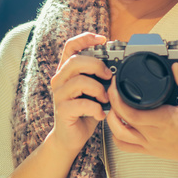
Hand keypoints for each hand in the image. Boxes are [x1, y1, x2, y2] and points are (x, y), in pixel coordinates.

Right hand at [47, 32, 111, 154]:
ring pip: (80, 81)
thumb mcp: (92, 90)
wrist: (70, 138)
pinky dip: (96, 109)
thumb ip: (98, 77)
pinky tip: (100, 114)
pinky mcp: (62, 110)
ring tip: (104, 99)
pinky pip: (82, 104)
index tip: (102, 39)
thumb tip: (117, 66)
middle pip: (76, 61)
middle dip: (97, 66)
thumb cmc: (84, 112)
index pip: (70, 47)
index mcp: (66, 72)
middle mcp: (59, 80)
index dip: (85, 39)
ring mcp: (59, 95)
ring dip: (98, 90)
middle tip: (108, 76)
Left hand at [106, 62, 177, 163]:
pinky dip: (116, 135)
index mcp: (164, 120)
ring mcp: (148, 143)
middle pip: (121, 120)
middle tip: (113, 89)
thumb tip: (176, 67)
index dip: (118, 98)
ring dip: (111, 120)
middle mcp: (153, 134)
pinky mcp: (146, 149)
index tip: (116, 85)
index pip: (132, 113)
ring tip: (113, 106)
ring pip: (119, 134)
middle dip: (113, 102)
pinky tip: (117, 124)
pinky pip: (124, 146)